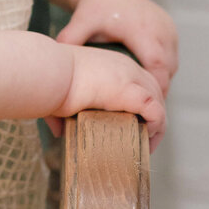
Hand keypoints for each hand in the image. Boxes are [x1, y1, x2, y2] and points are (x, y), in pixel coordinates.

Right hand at [42, 44, 166, 151]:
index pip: (138, 82)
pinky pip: (156, 113)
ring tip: (146, 145)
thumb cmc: (50, 82)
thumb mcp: (61, 96)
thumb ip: (61, 114)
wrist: (49, 72)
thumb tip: (58, 133)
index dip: (140, 105)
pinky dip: (155, 127)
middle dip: (152, 116)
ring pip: (159, 103)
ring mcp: (131, 78)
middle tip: (142, 138)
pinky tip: (145, 139)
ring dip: (156, 126)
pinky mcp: (132, 93)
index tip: (132, 124)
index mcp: (112, 64)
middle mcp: (126, 67)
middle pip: (154, 92)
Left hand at [53, 0, 177, 101]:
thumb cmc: (95, 7)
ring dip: (161, 80)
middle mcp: (158, 27)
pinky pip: (171, 56)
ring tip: (145, 100)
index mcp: (140, 28)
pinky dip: (163, 69)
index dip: (154, 86)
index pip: (156, 63)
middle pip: (168, 67)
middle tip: (146, 111)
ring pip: (172, 64)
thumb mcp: (82, 22)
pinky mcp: (170, 29)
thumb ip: (70, 39)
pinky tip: (147, 82)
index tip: (144, 106)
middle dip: (158, 89)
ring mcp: (167, 27)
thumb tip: (54, 62)